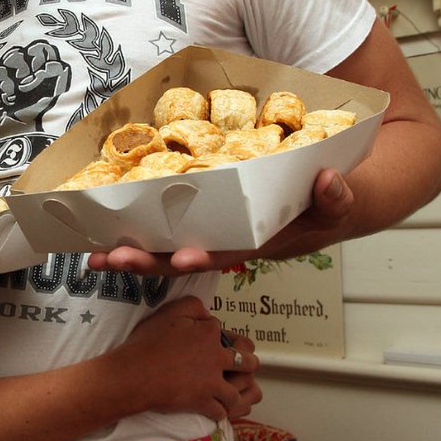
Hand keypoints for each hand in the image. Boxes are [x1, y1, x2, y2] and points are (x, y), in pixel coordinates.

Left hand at [88, 166, 355, 277]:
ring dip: (134, 250)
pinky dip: (142, 227)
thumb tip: (328, 181)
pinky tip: (111, 227)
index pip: (224, 253)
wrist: (333, 193)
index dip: (200, 257)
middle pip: (183, 258)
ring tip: (97, 252)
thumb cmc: (333, 202)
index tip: (179, 258)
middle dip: (147, 260)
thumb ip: (337, 196)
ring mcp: (216, 231)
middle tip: (111, 258)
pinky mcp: (207, 216)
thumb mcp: (342, 200)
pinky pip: (170, 225)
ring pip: (168, 246)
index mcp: (258, 242)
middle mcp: (230, 241)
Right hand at [115, 297, 260, 420]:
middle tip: (246, 366)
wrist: (134, 374)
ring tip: (232, 394)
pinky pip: (220, 411)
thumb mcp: (169, 312)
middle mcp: (216, 358)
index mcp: (209, 334)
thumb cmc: (148, 342)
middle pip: (247, 363)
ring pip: (237, 392)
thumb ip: (193, 306)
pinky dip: (219, 411)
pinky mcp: (203, 402)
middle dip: (249, 364)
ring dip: (236, 393)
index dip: (222, 336)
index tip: (218, 341)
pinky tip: (215, 409)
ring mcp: (212, 383)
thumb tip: (207, 313)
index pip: (226, 333)